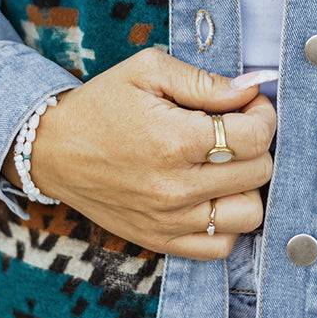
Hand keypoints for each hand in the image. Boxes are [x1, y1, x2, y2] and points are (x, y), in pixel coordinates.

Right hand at [5, 48, 276, 259]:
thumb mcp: (147, 71)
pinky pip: (222, 246)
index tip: (249, 106)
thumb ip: (204, 80)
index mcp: (174, 140)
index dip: (262, 116)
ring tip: (227, 166)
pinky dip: (227, 223)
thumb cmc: (102, 104)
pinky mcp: (161, 241)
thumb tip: (251, 88)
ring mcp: (170, 220)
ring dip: (247, 187)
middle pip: (258, 173)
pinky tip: (212, 196)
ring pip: (250, 215)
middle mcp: (175, 187)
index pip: (255, 137)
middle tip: (236, 129)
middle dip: (257, 145)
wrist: (53, 150)